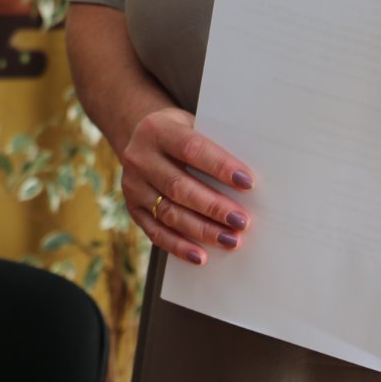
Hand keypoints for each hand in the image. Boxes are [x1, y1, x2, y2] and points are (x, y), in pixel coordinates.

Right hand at [118, 106, 253, 266]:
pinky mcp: (133, 208)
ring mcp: (133, 185)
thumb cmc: (181, 134)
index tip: (247, 182)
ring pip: (169, 213)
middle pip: (179, 186)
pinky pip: (155, 232)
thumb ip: (214, 146)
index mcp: (157, 130)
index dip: (220, 166)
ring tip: (230, 240)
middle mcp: (139, 158)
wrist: (141, 138)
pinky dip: (178, 246)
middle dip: (213, 207)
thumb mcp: (193, 125)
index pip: (191, 148)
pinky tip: (200, 256)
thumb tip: (247, 180)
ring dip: (202, 230)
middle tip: (241, 221)